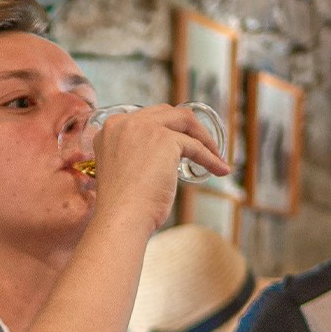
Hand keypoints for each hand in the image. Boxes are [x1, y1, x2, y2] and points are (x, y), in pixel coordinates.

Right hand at [91, 104, 229, 230]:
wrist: (121, 217)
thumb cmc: (121, 206)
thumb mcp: (121, 170)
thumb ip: (134, 155)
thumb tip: (160, 158)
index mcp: (111, 128)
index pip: (146, 118)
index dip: (166, 129)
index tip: (179, 143)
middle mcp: (125, 122)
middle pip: (167, 113)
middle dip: (188, 128)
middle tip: (201, 146)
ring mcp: (145, 128)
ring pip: (185, 121)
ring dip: (203, 137)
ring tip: (215, 156)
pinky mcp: (166, 140)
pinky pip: (196, 146)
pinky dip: (210, 158)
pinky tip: (219, 169)